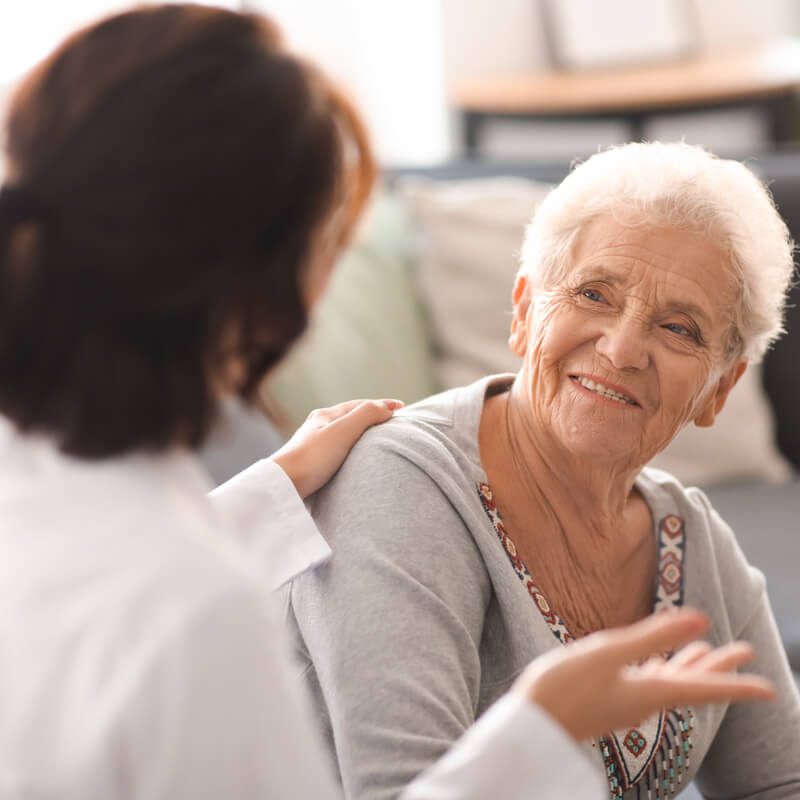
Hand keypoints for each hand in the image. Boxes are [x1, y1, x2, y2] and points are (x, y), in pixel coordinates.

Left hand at [270, 398, 402, 498]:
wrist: (283, 486)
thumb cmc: (312, 458)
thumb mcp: (343, 431)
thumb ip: (366, 415)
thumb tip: (387, 408)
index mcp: (324, 416)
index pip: (359, 405)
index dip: (381, 405)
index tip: (401, 408)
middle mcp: (317, 428)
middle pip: (350, 417)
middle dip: (371, 416)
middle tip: (391, 421)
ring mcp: (312, 446)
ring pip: (343, 434)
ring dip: (361, 433)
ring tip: (376, 439)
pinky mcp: (310, 465)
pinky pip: (337, 450)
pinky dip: (352, 448)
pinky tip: (353, 459)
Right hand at [513, 608, 774, 741]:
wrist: (532, 724)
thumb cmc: (564, 687)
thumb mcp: (607, 654)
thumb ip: (652, 636)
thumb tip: (700, 620)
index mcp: (650, 691)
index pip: (704, 688)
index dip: (737, 684)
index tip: (769, 688)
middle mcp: (644, 700)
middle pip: (692, 683)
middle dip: (720, 666)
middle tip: (745, 650)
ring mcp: (627, 701)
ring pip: (671, 681)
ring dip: (692, 665)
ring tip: (708, 650)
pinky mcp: (610, 698)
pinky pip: (649, 683)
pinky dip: (662, 668)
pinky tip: (657, 662)